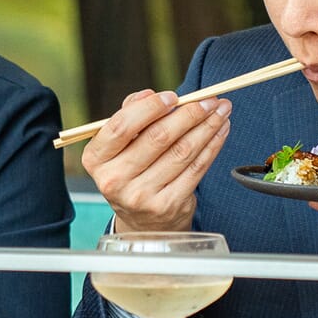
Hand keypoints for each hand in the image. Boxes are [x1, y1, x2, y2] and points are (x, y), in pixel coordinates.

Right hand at [82, 89, 231, 232]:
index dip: (150, 108)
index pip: (122, 127)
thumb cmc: (131, 172)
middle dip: (189, 113)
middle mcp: (115, 180)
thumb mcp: (119, 147)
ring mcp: (142, 196)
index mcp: (97, 160)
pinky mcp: (168, 205)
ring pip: (182, 151)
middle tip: (208, 99)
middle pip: (158, 137)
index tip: (173, 97)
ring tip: (221, 110)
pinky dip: (212, 145)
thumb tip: (149, 95)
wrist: (142, 223)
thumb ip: (130, 115)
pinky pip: (196, 168)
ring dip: (207, 126)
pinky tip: (220, 130)